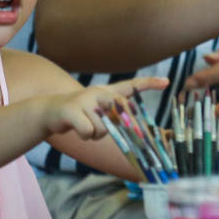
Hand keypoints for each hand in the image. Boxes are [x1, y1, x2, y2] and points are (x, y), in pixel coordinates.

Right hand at [45, 76, 169, 138]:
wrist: (50, 112)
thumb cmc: (81, 115)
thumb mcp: (100, 113)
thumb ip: (116, 118)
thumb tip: (135, 131)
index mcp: (107, 92)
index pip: (131, 85)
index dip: (149, 84)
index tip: (167, 82)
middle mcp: (98, 92)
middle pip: (120, 110)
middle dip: (121, 126)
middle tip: (109, 130)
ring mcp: (84, 99)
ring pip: (104, 127)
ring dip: (97, 135)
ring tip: (87, 127)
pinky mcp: (71, 110)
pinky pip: (88, 131)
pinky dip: (85, 136)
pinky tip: (78, 130)